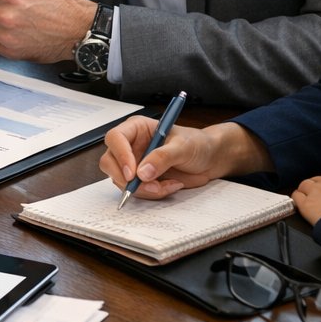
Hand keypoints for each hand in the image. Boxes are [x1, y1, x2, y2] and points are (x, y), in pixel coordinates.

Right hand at [99, 118, 273, 200]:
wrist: (210, 160)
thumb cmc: (197, 144)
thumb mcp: (183, 147)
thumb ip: (162, 157)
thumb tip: (142, 172)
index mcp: (136, 129)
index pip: (115, 138)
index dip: (120, 155)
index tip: (133, 173)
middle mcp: (131, 145)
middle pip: (110, 162)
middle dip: (127, 179)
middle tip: (150, 186)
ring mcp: (134, 163)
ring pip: (121, 180)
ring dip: (143, 189)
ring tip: (167, 185)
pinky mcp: (140, 179)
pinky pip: (136, 191)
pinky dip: (152, 193)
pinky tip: (170, 186)